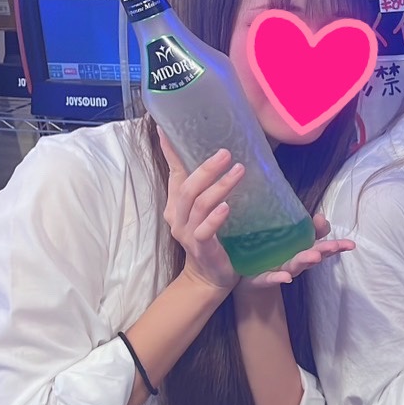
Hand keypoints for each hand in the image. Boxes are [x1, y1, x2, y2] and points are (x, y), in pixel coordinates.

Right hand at [159, 133, 240, 293]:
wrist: (210, 276)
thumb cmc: (212, 237)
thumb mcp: (206, 209)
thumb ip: (208, 186)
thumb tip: (221, 156)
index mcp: (177, 204)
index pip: (174, 173)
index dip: (170, 151)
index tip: (165, 128)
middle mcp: (177, 217)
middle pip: (188, 187)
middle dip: (206, 168)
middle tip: (226, 153)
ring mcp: (187, 233)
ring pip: (199, 205)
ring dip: (219, 187)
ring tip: (238, 171)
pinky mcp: (201, 248)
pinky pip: (204, 230)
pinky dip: (215, 218)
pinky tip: (226, 207)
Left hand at [242, 214, 354, 287]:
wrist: (248, 275)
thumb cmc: (271, 251)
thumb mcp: (287, 235)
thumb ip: (302, 224)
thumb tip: (319, 214)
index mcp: (302, 249)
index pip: (322, 244)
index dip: (336, 245)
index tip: (348, 244)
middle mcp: (296, 261)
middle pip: (313, 255)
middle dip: (324, 250)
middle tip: (334, 246)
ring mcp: (281, 269)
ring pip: (296, 265)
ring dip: (306, 260)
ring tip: (315, 256)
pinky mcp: (265, 278)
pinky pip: (272, 278)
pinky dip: (279, 278)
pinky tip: (286, 277)